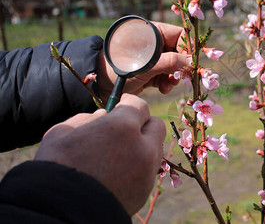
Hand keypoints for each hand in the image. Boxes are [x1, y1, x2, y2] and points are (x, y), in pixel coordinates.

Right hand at [35, 94, 165, 214]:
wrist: (60, 213)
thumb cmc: (57, 167)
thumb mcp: (63, 133)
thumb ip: (86, 119)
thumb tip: (102, 116)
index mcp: (123, 127)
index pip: (139, 106)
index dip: (128, 103)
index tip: (120, 106)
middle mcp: (142, 148)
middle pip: (155, 126)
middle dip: (142, 123)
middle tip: (124, 128)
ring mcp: (146, 172)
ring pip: (154, 150)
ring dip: (142, 146)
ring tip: (118, 153)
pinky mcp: (144, 192)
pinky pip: (147, 171)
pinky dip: (138, 167)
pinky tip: (117, 173)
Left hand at [97, 21, 190, 101]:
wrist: (101, 85)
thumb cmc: (120, 68)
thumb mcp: (147, 66)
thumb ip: (169, 62)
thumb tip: (189, 62)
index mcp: (153, 33)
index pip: (179, 35)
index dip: (187, 48)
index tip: (190, 63)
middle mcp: (155, 43)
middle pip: (179, 51)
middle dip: (181, 66)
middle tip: (182, 78)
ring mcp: (153, 58)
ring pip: (174, 65)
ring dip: (174, 76)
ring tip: (169, 84)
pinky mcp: (151, 71)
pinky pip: (166, 75)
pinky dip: (167, 82)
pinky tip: (163, 89)